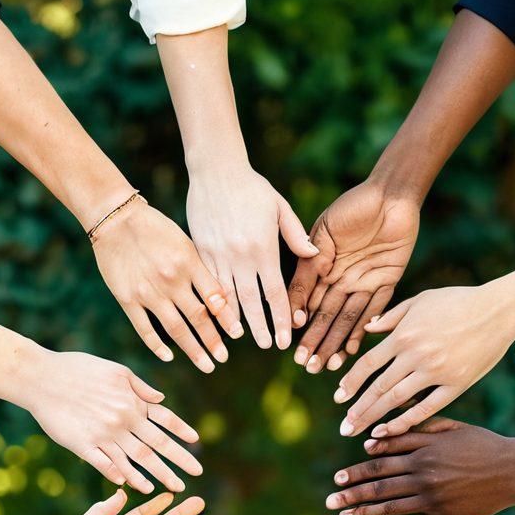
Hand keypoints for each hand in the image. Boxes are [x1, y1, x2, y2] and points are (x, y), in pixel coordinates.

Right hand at [24, 351, 201, 491]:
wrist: (40, 377)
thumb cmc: (77, 369)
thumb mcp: (115, 370)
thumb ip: (140, 387)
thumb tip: (161, 397)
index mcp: (132, 401)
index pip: (164, 418)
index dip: (182, 431)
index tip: (196, 442)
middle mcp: (122, 419)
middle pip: (156, 444)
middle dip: (178, 460)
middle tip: (196, 473)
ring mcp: (103, 434)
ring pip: (136, 459)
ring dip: (156, 474)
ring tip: (172, 487)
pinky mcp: (83, 445)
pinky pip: (106, 464)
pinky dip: (121, 475)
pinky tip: (132, 486)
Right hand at [92, 197, 238, 372]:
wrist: (115, 217)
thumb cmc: (155, 227)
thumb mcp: (184, 241)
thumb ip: (201, 269)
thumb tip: (221, 298)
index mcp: (189, 262)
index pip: (215, 297)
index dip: (228, 318)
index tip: (238, 334)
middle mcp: (171, 279)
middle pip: (198, 318)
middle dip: (214, 341)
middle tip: (224, 358)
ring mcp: (148, 291)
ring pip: (176, 328)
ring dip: (193, 350)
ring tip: (207, 365)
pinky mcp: (127, 298)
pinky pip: (145, 328)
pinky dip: (157, 345)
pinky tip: (169, 357)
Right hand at [187, 162, 317, 349]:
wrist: (214, 169)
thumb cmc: (251, 187)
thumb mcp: (279, 207)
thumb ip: (296, 234)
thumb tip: (315, 256)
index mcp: (263, 248)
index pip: (276, 292)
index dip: (282, 318)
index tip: (286, 337)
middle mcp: (240, 256)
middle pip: (252, 301)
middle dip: (260, 327)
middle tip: (267, 346)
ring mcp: (217, 255)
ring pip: (226, 296)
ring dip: (234, 320)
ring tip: (240, 339)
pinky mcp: (199, 251)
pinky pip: (207, 284)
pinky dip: (213, 302)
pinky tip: (216, 316)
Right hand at [288, 180, 419, 372]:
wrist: (391, 192)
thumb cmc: (353, 205)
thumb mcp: (325, 232)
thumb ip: (312, 262)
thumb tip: (296, 296)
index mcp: (323, 266)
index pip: (307, 301)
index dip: (298, 323)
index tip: (289, 344)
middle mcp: (341, 278)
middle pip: (326, 316)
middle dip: (316, 341)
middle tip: (306, 365)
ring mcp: (363, 281)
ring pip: (347, 318)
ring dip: (335, 342)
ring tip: (325, 365)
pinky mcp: (387, 280)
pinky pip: (375, 310)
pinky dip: (364, 329)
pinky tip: (352, 349)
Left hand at [327, 419, 514, 514]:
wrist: (512, 470)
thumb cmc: (480, 444)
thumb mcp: (449, 427)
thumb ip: (414, 428)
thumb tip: (376, 435)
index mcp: (422, 452)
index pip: (380, 461)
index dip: (357, 470)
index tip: (338, 477)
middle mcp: (423, 475)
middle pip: (379, 485)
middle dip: (351, 493)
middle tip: (330, 500)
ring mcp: (433, 498)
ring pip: (390, 507)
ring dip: (363, 513)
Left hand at [333, 283, 514, 437]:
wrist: (499, 310)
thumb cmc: (459, 301)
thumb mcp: (421, 301)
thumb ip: (392, 316)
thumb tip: (367, 328)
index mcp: (404, 335)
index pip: (368, 363)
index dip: (351, 382)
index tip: (338, 398)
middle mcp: (416, 355)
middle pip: (378, 387)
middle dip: (358, 409)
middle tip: (343, 427)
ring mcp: (436, 372)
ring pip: (397, 400)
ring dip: (374, 418)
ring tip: (358, 432)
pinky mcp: (456, 384)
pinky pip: (427, 408)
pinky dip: (406, 421)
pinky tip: (390, 430)